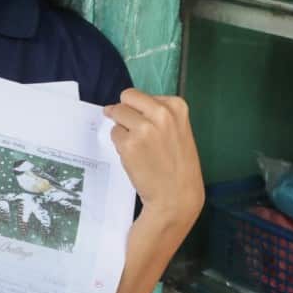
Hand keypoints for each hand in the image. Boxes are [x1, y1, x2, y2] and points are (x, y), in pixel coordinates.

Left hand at [104, 89, 203, 227]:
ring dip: (122, 129)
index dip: (140, 110)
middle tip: (134, 131)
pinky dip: (120, 144)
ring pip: (117, 114)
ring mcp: (143, 128)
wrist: (177, 198)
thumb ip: (157, 115)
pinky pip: (114, 134)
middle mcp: (160, 113)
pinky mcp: (128, 144)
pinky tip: (135, 157)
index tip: (150, 127)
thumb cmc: (179, 166)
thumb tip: (118, 106)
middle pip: (126, 98)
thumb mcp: (179, 131)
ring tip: (139, 148)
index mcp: (176, 106)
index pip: (141, 95)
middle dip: (124, 111)